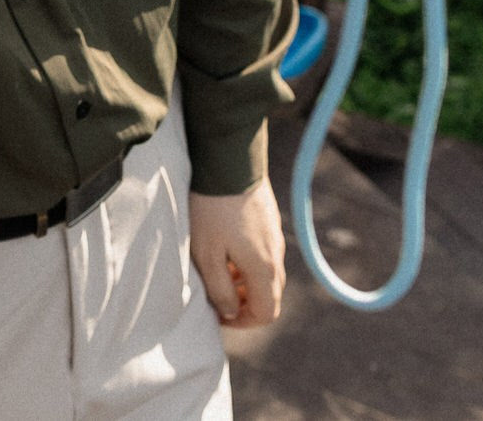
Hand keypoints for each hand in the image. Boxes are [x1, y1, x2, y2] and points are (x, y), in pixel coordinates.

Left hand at [189, 179, 285, 328]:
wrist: (228, 160)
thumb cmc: (211, 208)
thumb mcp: (206, 253)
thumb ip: (220, 289)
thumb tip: (230, 312)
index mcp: (264, 269)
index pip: (267, 313)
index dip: (243, 322)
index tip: (219, 315)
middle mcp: (277, 254)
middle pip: (269, 295)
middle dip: (244, 303)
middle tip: (216, 296)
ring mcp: (275, 236)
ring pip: (266, 273)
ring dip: (244, 281)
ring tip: (216, 270)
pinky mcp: (269, 220)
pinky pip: (263, 252)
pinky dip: (247, 261)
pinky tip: (224, 246)